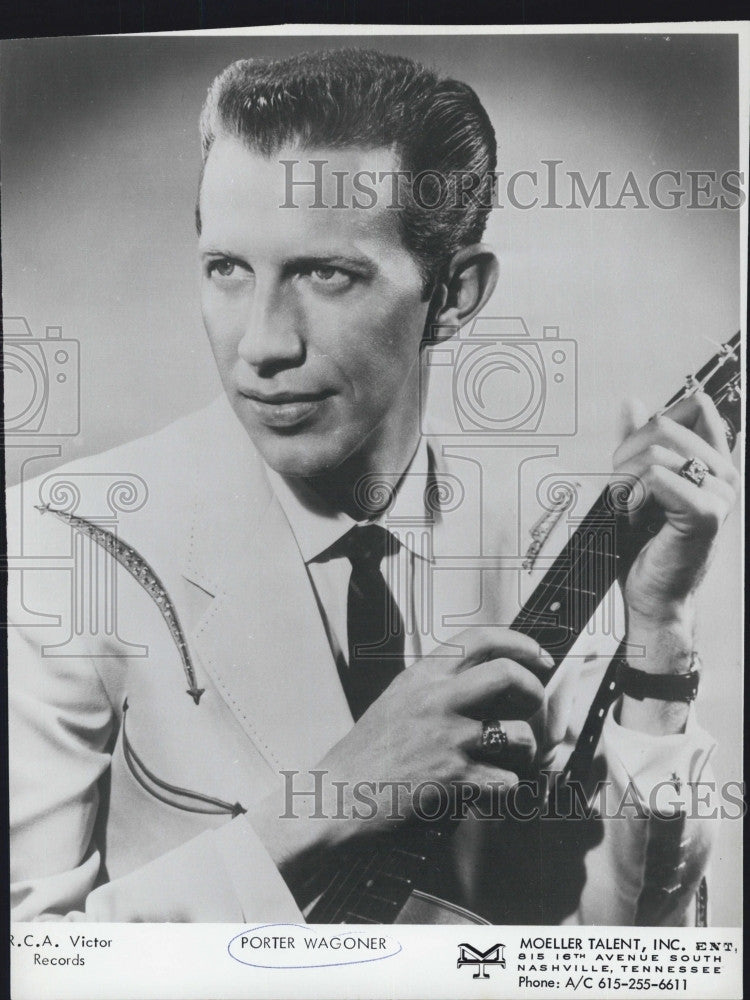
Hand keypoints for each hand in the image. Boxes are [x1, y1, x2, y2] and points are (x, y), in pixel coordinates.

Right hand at [251, 627, 552, 881]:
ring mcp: (446, 738)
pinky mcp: (452, 778)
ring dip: (524, 752)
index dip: (520, 643)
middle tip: (531, 708)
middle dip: (533, 692)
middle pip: (508, 674)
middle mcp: (436, 699)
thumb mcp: (398, 701)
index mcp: (422, 675)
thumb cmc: (368, 753)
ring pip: (518, 734)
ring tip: (506, 761)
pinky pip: (506, 781)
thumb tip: (486, 680)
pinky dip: (506, 791)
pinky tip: (487, 792)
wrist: (336, 795)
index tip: (541, 658)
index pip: (480, 638)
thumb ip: (437, 686)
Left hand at [613, 392, 738, 655]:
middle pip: (665, 423)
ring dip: (624, 479)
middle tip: (621, 489)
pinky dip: (631, 495)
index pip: (695, 407)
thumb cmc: (645, 546)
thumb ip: (636, 443)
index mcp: (713, 462)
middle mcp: (724, 473)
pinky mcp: (706, 514)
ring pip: (657, 451)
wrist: (651, 595)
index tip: (635, 457)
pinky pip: (657, 477)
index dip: (653, 422)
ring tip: (627, 506)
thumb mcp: (635, 483)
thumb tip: (632, 404)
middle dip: (627, 453)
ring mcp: (720, 494)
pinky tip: (633, 516)